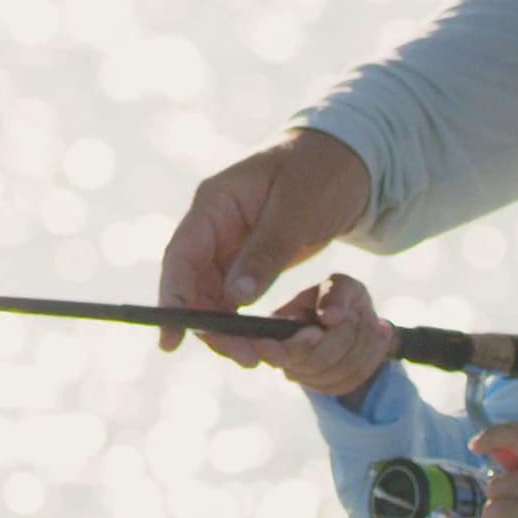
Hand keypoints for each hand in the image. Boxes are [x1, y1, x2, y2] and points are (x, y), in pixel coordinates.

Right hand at [155, 129, 373, 361]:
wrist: (346, 160)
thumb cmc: (321, 172)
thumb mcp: (298, 210)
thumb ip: (266, 252)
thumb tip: (234, 299)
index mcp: (215, 203)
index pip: (181, 256)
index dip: (172, 300)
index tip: (171, 340)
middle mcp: (213, 226)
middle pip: (193, 285)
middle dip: (210, 326)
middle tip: (244, 357)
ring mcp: (227, 244)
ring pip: (211, 297)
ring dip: (228, 330)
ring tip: (258, 357)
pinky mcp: (246, 259)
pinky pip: (232, 298)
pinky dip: (243, 321)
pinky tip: (263, 341)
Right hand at [271, 272, 395, 400]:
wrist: (358, 318)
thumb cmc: (344, 298)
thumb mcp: (343, 285)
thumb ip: (335, 294)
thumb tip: (329, 319)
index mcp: (277, 326)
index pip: (269, 349)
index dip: (285, 349)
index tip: (315, 333)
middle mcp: (283, 354)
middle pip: (312, 363)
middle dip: (341, 338)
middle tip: (353, 316)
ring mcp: (302, 374)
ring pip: (335, 374)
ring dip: (360, 345)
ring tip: (366, 320)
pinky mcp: (324, 386)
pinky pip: (348, 383)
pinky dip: (369, 359)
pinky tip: (378, 336)